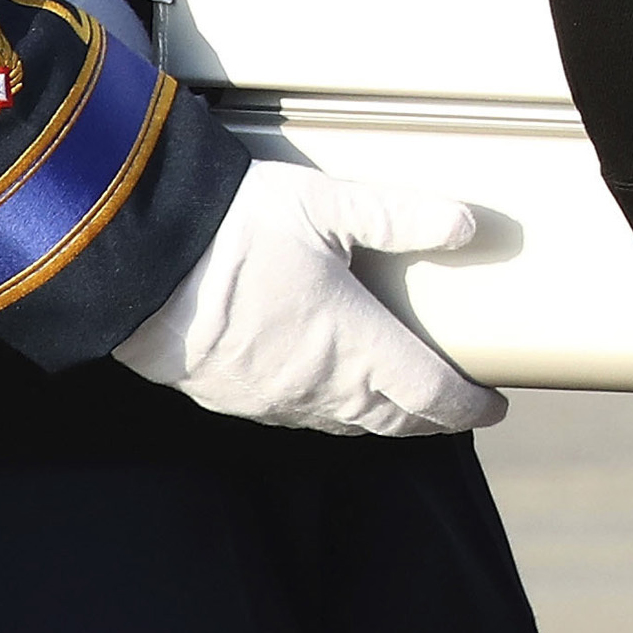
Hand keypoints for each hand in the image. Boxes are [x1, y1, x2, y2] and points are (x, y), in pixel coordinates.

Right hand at [115, 160, 505, 438]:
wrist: (137, 262)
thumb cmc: (236, 228)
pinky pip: (297, 420)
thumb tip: (468, 224)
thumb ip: (401, 216)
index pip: (429, 395)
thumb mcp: (328, 206)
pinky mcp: (231, 399)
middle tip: (456, 409)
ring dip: (381, 421)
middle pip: (390, 420)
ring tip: (404, 406)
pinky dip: (331, 416)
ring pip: (343, 426)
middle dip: (430, 419)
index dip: (467, 406)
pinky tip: (332, 397)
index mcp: (354, 344)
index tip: (494, 406)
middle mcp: (319, 386)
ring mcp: (272, 399)